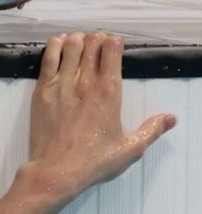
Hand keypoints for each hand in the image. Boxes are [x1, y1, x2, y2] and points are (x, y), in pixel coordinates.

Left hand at [24, 31, 175, 207]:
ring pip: (71, 44)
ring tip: (79, 49)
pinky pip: (48, 57)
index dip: (113, 43)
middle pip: (92, 41)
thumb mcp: (129, 149)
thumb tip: (170, 119)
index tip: (112, 52)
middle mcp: (86, 81)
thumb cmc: (93, 163)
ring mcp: (62, 84)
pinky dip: (55, 46)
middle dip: (96, 40)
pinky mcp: (43, 91)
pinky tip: (60, 46)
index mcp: (109, 90)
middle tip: (95, 52)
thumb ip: (151, 130)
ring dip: (78, 41)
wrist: (56, 173)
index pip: (112, 46)